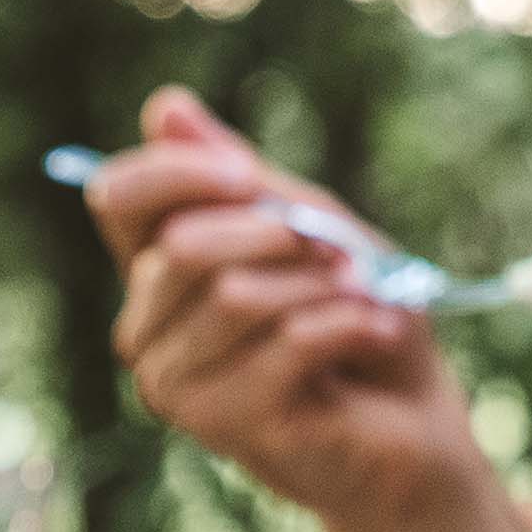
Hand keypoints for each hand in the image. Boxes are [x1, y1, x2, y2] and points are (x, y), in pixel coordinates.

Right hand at [87, 86, 481, 531]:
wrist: (414, 427)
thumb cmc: (358, 319)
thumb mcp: (308, 223)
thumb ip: (236, 176)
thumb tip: (163, 104)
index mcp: (157, 272)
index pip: (117, 199)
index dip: (179, 171)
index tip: (250, 176)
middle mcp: (146, 329)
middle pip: (181, 247)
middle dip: (279, 236)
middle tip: (341, 256)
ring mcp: (173, 383)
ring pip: (233, 296)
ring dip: (323, 287)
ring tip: (365, 301)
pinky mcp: (219, 424)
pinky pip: (281, 342)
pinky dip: (347, 325)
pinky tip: (375, 334)